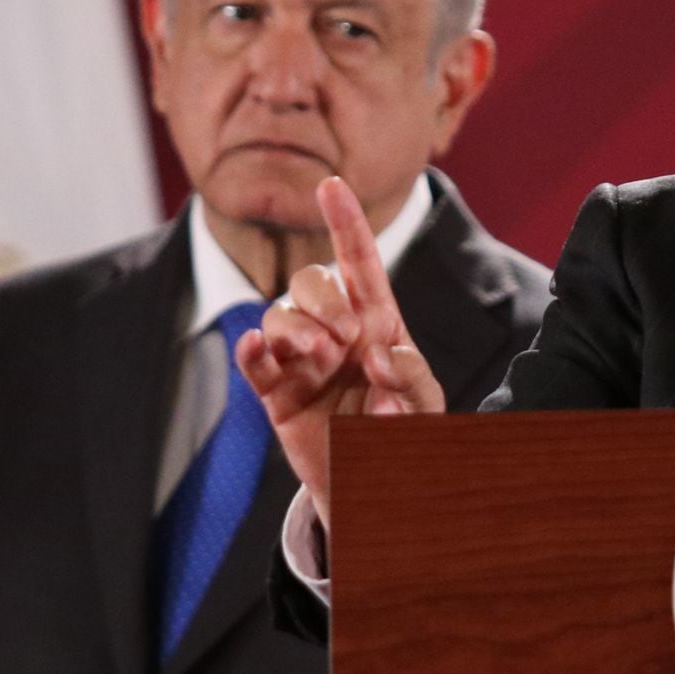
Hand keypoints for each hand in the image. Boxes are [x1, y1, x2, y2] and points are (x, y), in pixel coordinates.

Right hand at [234, 176, 441, 531]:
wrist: (380, 488)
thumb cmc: (407, 433)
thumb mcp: (425, 403)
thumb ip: (411, 376)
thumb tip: (377, 357)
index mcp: (378, 320)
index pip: (359, 261)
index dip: (345, 222)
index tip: (330, 185)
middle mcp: (336, 331)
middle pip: (310, 282)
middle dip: (323, 300)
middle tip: (345, 339)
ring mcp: (302, 360)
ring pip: (279, 317)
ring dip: (295, 329)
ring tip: (319, 359)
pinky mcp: (277, 393)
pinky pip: (254, 361)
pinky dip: (249, 351)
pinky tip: (253, 347)